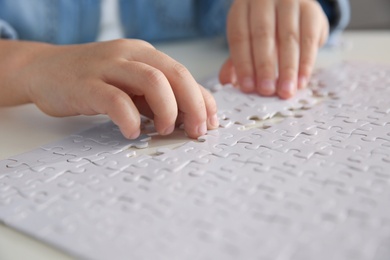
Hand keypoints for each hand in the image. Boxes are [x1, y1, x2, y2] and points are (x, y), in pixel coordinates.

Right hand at [5, 39, 217, 138]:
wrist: (42, 69)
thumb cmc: (92, 81)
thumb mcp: (130, 86)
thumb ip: (155, 99)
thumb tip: (188, 120)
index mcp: (145, 55)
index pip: (184, 74)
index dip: (203, 99)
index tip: (210, 123)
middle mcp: (130, 55)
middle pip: (175, 75)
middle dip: (194, 105)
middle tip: (197, 131)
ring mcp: (107, 67)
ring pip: (152, 81)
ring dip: (168, 110)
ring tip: (166, 130)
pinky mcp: (85, 84)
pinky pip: (115, 99)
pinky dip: (130, 118)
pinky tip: (132, 132)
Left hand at [219, 0, 328, 98]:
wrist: (291, 9)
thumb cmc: (265, 30)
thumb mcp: (247, 42)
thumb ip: (237, 61)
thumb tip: (226, 81)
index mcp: (242, 8)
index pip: (240, 37)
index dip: (243, 65)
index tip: (248, 87)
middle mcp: (264, 1)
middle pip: (263, 36)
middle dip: (264, 67)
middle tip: (266, 91)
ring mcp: (289, 2)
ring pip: (288, 38)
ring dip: (287, 69)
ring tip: (285, 91)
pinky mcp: (312, 10)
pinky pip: (309, 39)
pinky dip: (305, 63)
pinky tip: (301, 81)